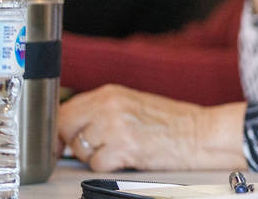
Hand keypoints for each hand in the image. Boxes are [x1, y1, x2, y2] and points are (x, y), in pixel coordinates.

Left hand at [57, 85, 245, 171]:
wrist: (200, 133)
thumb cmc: (171, 122)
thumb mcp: (132, 105)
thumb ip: (101, 111)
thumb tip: (68, 128)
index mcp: (110, 92)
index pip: (64, 110)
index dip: (58, 131)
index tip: (57, 144)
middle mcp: (109, 105)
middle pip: (65, 128)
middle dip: (73, 144)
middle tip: (96, 148)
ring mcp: (115, 125)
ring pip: (80, 150)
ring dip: (96, 156)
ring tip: (122, 148)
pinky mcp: (123, 146)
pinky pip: (97, 165)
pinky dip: (110, 166)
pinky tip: (130, 156)